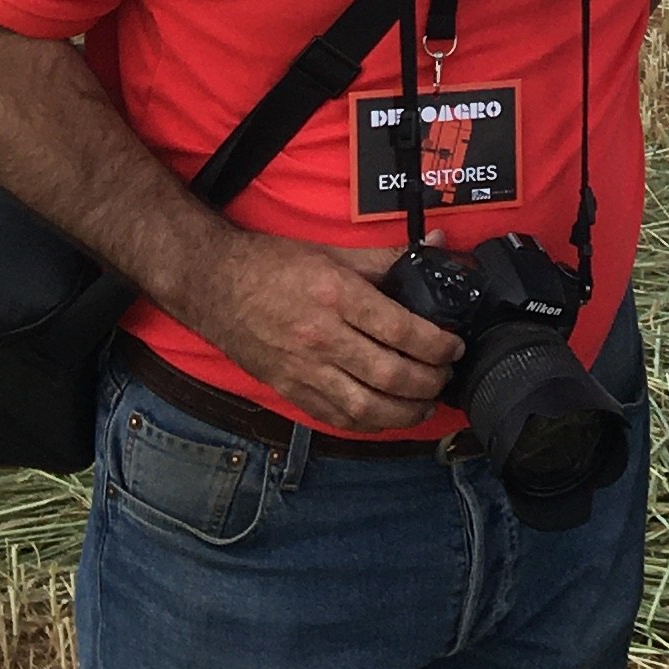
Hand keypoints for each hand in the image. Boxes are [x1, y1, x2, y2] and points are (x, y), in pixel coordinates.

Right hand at [182, 231, 465, 434]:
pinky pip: (336, 417)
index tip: (454, 347)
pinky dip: (368, 424)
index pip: (401, 330)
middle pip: (389, 375)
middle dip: (429, 382)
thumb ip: (389, 257)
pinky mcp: (289, 389)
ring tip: (426, 403)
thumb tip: (436, 245)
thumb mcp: (335, 253)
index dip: (437, 345)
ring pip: (366, 407)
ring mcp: (303, 369)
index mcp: (337, 297)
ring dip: (405, 411)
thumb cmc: (273, 266)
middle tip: (445, 375)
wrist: (214, 285)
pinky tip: (387, 416)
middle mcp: (321, 338)